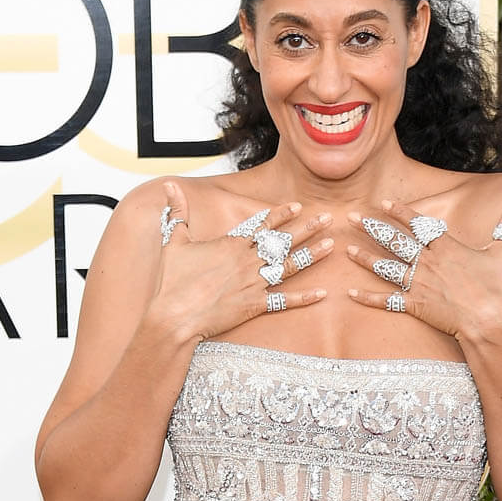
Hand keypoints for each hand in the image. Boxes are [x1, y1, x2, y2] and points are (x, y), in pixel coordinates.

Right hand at [153, 182, 331, 341]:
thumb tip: (170, 185)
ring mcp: (253, 283)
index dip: (281, 214)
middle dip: (307, 228)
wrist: (175, 315)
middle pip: (283, 241)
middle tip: (328, 217)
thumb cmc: (173, 281)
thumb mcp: (174, 242)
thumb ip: (177, 212)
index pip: (261, 225)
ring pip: (289, 266)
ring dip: (312, 255)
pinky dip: (304, 298)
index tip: (299, 206)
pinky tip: (322, 293)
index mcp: (231, 244)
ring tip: (331, 246)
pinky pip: (284, 300)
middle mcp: (247, 261)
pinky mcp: (254, 305)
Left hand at [346, 199, 501, 341]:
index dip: (401, 212)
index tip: (384, 202)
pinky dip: (368, 298)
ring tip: (347, 250)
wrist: (488, 320)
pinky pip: (386, 301)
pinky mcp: (415, 305)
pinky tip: (351, 293)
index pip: (419, 224)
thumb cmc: (497, 288)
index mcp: (446, 247)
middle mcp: (428, 262)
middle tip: (351, 217)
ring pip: (386, 267)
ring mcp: (419, 284)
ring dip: (365, 259)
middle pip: (395, 241)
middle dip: (372, 228)